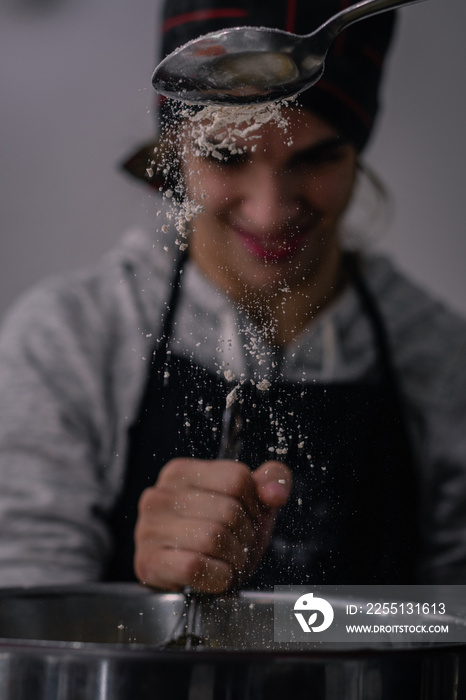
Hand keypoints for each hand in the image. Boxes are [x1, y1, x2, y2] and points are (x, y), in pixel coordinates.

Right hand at [133, 457, 291, 592]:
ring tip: (229, 560)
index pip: (236, 478)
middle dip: (245, 535)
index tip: (250, 517)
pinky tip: (216, 575)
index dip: (255, 503)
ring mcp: (148, 528)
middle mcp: (158, 495)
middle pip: (227, 511)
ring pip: (213, 538)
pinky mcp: (148, 562)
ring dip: (233, 558)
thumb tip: (275, 493)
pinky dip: (217, 576)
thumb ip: (271, 479)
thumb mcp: (250, 499)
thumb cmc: (220, 531)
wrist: (187, 575)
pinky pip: (194, 566)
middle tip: (240, 545)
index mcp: (181, 472)